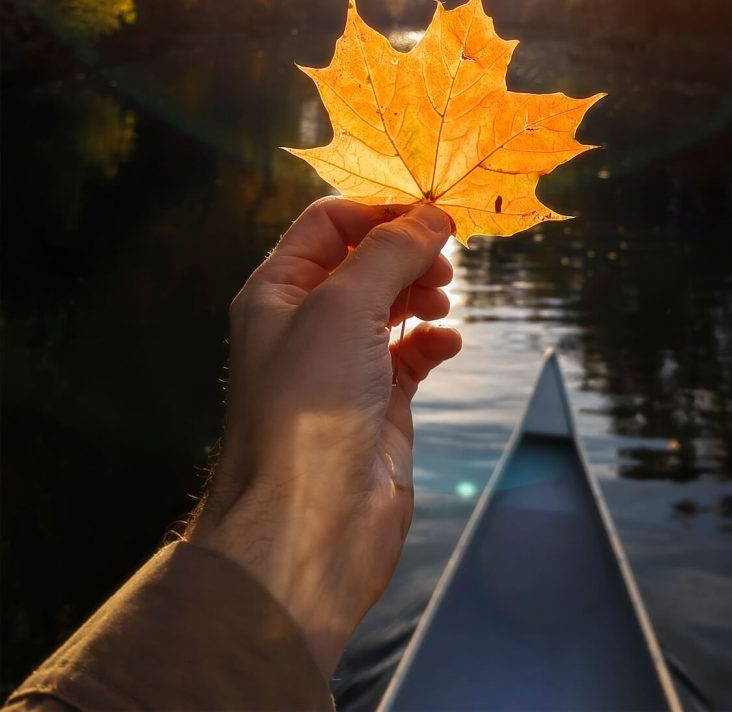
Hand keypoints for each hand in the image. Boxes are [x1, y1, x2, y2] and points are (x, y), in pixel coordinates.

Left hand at [187, 198, 460, 676]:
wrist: (308, 525)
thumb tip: (432, 215)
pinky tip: (447, 344)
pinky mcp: (377, 405)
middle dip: (406, 252)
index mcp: (277, 291)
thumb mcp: (344, 307)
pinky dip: (432, 342)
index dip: (379, 211)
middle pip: (364, 261)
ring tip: (442, 299)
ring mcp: (342, 365)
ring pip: (390, 306)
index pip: (328, 224)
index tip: (431, 217)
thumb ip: (389, 251)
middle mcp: (306, 324)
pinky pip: (410, 356)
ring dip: (421, 292)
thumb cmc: (309, 407)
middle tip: (443, 262)